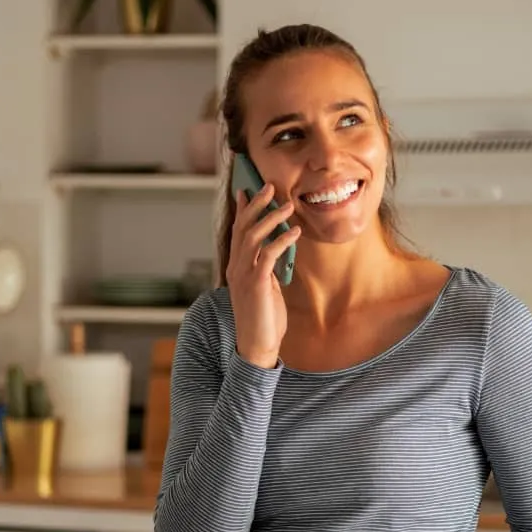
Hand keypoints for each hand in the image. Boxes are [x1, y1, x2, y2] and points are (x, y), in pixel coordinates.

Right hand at [225, 183, 300, 368]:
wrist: (257, 345)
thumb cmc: (263, 319)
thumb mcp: (264, 289)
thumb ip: (266, 270)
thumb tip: (274, 254)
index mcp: (236, 267)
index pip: (237, 231)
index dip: (242, 210)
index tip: (247, 190)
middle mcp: (236, 267)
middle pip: (243, 227)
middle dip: (256, 204)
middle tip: (269, 186)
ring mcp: (244, 275)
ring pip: (254, 237)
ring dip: (272, 217)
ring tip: (287, 204)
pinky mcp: (257, 284)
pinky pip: (269, 255)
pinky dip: (282, 240)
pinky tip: (296, 232)